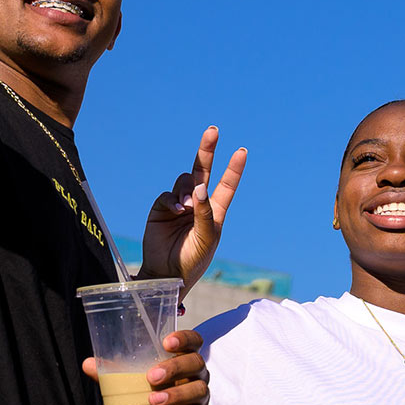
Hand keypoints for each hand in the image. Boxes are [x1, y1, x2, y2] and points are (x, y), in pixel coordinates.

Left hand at [82, 329, 207, 404]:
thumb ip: (112, 375)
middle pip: (196, 363)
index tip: (167, 342)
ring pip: (199, 390)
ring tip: (152, 401)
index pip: (194, 341)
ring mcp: (200, 399)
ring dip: (177, 395)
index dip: (185, 338)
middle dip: (175, 368)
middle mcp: (196, 376)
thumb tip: (87, 364)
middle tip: (151, 377)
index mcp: (182, 360)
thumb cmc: (146, 400)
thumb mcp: (130, 387)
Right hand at [141, 126, 246, 291]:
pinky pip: (167, 194)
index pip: (226, 185)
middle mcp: (198, 203)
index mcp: (215, 211)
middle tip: (213, 130)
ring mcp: (179, 204)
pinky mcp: (162, 208)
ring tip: (186, 207)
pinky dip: (172, 199)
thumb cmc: (193, 259)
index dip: (234, 169)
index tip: (242, 151)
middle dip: (207, 150)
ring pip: (184, 182)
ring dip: (187, 189)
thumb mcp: (207, 237)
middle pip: (203, 171)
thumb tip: (200, 188)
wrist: (167, 273)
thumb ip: (205, 213)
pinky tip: (176, 210)